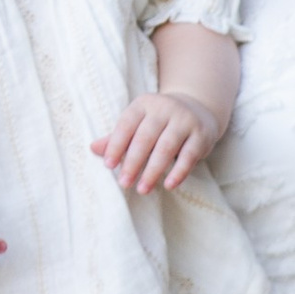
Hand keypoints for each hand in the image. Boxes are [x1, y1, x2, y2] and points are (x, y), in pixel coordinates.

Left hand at [93, 91, 219, 193]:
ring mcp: (185, 119)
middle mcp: (165, 108)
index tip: (108, 166)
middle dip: (133, 162)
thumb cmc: (159, 122)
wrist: (198, 109)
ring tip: (142, 189)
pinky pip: (189, 155)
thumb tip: (93, 149)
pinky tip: (169, 186)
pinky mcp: (201, 134)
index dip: (116, 145)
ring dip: (153, 170)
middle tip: (123, 183)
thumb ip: (117, 137)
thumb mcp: (138, 124)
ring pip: (166, 147)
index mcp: (144, 104)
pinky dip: (179, 172)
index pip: (126, 124)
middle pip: (145, 137)